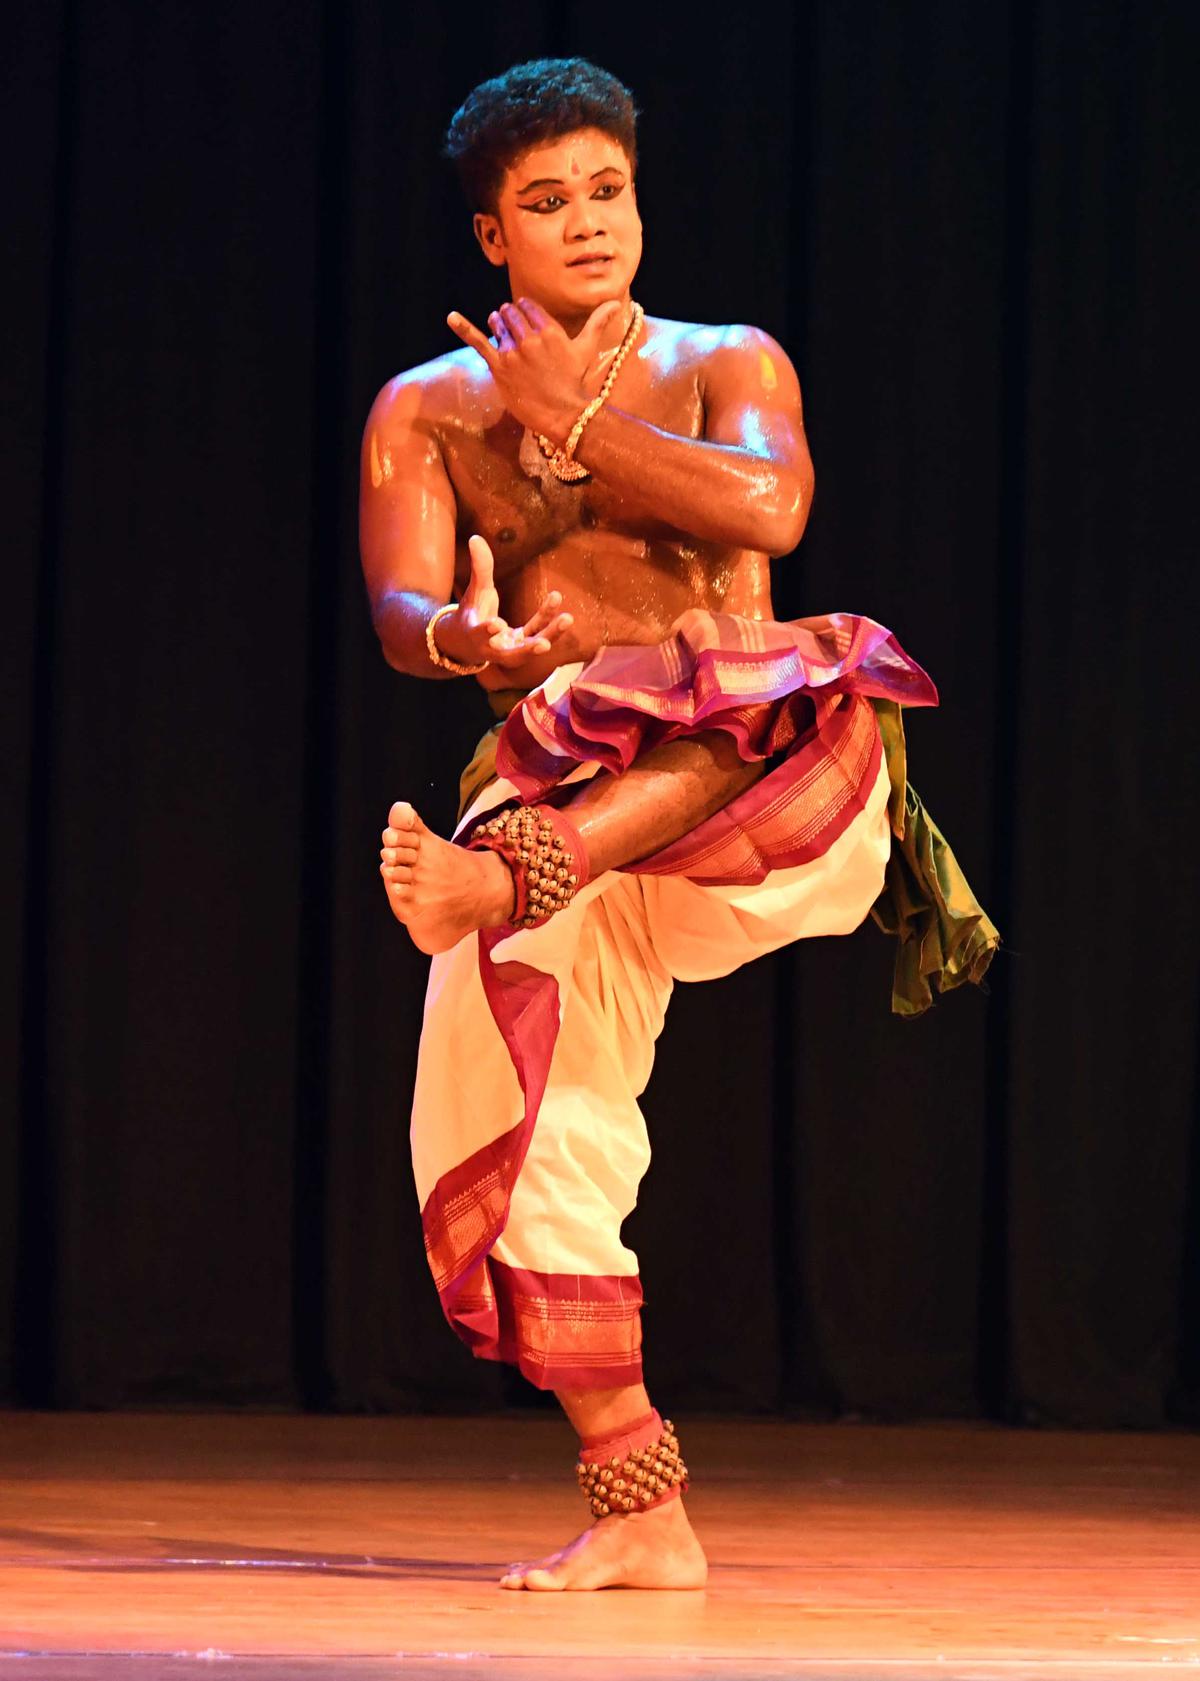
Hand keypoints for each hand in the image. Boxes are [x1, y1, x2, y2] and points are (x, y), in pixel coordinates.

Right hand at [435, 535, 573, 671]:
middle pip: (512, 654)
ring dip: (549, 635)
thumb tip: (476, 538)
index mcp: (475, 636)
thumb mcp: (475, 591)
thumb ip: (479, 568)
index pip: (480, 634)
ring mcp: (509, 651)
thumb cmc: (472, 613)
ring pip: (530, 648)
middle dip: (528, 650)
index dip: (487, 631)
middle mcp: (493, 649)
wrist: (469, 641)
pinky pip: (537, 633)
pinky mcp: (522, 648)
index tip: (496, 625)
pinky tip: (557, 602)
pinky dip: (548, 621)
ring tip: (567, 619)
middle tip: (545, 645)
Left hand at [447, 297, 624, 439]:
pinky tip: (451, 317)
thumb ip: (598, 322)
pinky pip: (478, 342)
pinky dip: (463, 327)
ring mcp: (513, 352)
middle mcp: (530, 338)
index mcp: (549, 330)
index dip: (523, 310)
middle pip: (511, 314)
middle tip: (512, 327)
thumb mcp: (586, 349)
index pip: (527, 307)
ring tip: (500, 329)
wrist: (563, 413)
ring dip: (497, 325)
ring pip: (498, 326)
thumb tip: (617, 303)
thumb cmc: (575, 382)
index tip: (524, 316)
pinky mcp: (499, 367)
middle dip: (510, 317)